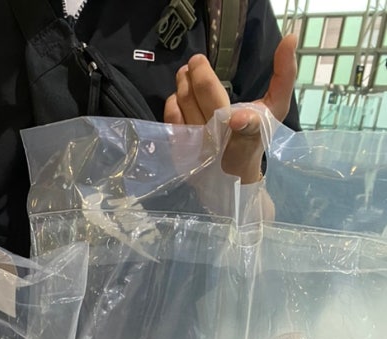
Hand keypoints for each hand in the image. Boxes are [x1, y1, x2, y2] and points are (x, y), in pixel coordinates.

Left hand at [163, 35, 297, 182]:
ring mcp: (202, 150)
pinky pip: (173, 123)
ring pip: (186, 106)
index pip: (251, 127)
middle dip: (200, 74)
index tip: (238, 119)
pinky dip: (173, 105)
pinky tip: (178, 97)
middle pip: (208, 99)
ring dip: (183, 85)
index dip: (245, 123)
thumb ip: (284, 75)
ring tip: (185, 74)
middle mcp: (226, 144)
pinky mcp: (184, 155)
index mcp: (252, 133)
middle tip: (196, 60)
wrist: (233, 176)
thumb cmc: (255, 136)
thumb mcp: (275, 108)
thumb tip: (290, 37)